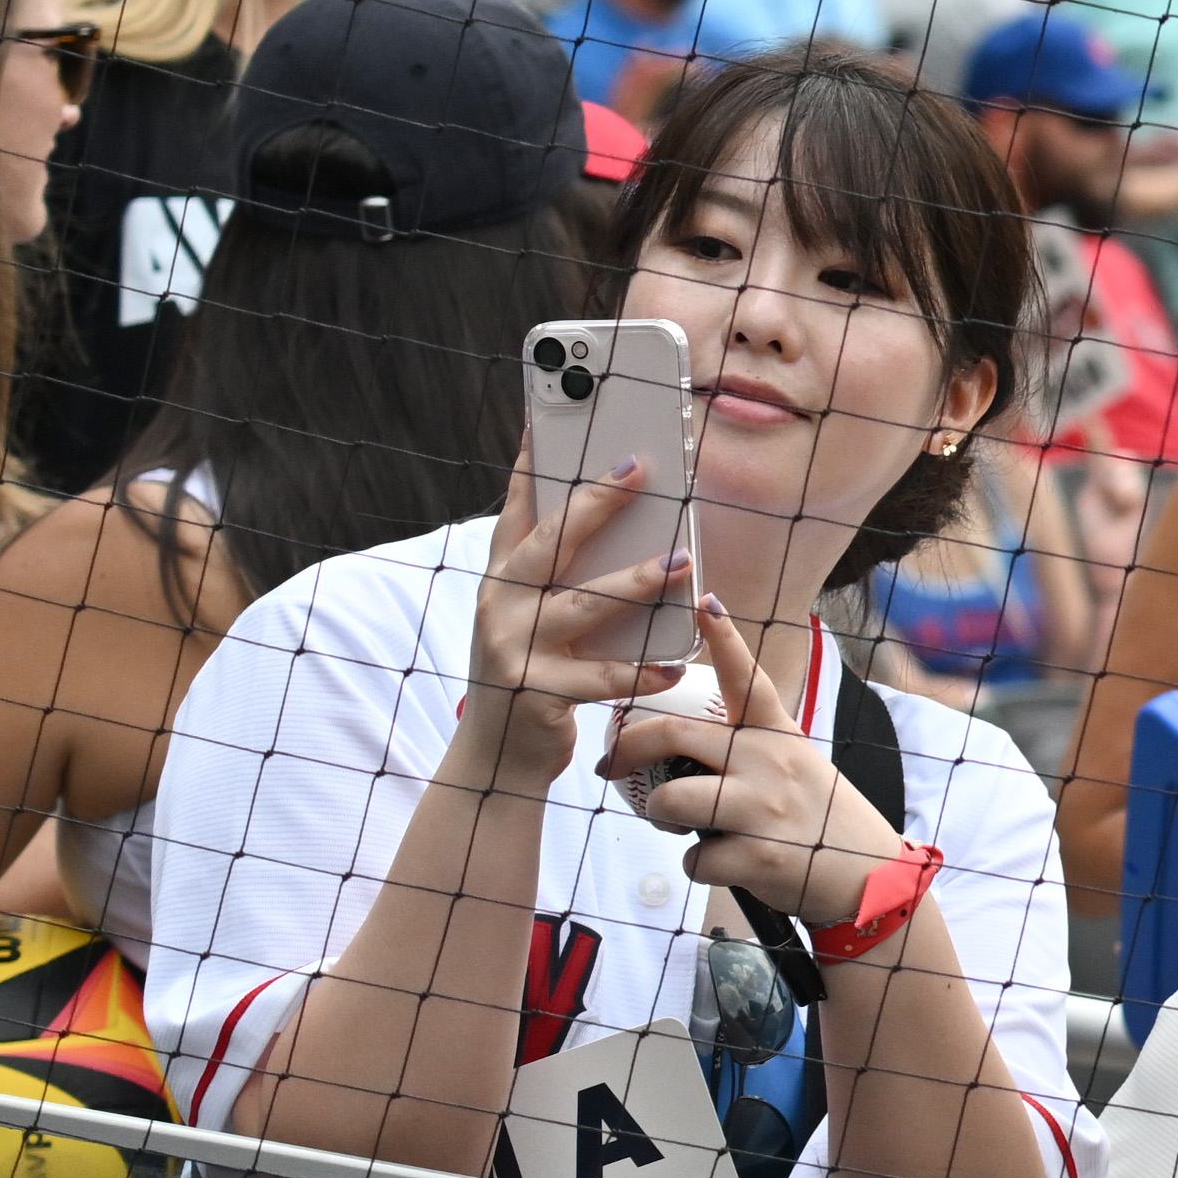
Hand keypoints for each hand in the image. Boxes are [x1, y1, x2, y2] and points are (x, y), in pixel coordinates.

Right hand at [468, 457, 701, 781]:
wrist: (496, 757)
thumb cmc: (532, 674)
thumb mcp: (534, 618)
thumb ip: (564, 578)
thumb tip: (624, 529)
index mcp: (501, 580)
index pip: (515, 512)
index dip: (530, 465)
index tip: (548, 420)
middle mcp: (499, 606)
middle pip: (550, 544)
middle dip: (595, 503)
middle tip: (640, 469)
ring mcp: (513, 649)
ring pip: (581, 605)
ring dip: (635, 581)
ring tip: (680, 561)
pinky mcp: (536, 693)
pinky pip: (600, 678)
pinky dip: (642, 671)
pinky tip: (677, 664)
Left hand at [604, 613, 907, 924]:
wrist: (871, 880)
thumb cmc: (824, 823)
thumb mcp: (798, 768)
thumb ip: (748, 752)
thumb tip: (680, 750)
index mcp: (779, 736)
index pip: (747, 679)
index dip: (725, 637)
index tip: (704, 599)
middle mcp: (771, 761)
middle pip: (674, 734)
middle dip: (627, 748)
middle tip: (610, 765)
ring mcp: (766, 807)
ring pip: (671, 800)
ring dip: (663, 819)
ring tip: (683, 827)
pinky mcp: (761, 854)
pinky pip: (694, 858)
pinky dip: (700, 866)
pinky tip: (726, 865)